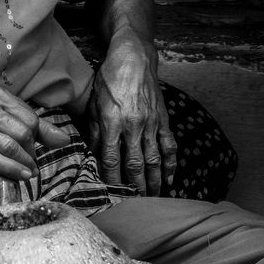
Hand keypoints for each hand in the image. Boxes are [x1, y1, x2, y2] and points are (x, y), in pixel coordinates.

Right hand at [0, 83, 72, 180]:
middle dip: (32, 150)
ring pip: (9, 146)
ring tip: (30, 172)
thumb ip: (32, 125)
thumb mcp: (1, 115)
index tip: (39, 147)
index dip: (38, 135)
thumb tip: (64, 139)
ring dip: (25, 162)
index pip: (28, 116)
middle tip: (33, 162)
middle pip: (21, 131)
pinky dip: (11, 169)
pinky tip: (21, 175)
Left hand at [85, 31, 176, 195]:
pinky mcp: (162, 119)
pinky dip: (170, 164)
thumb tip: (93, 155)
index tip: (111, 193)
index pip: (111, 159)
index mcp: (112, 122)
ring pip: (154, 159)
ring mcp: (151, 123)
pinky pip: (169, 145)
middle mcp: (133, 125)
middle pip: (135, 164)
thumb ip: (94, 131)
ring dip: (153, 181)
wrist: (133, 59)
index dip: (111, 179)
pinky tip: (169, 178)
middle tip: (135, 205)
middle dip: (135, 187)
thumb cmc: (109, 79)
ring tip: (152, 199)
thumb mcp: (93, 103)